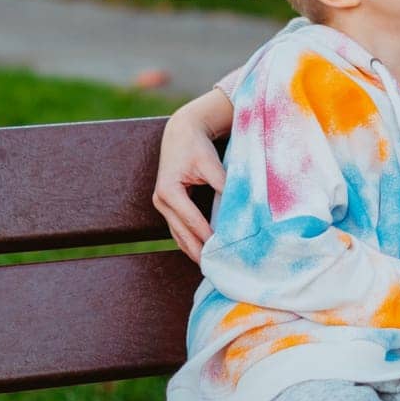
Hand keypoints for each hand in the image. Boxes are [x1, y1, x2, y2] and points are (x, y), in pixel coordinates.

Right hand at [153, 103, 228, 261]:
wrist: (181, 132)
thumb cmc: (196, 146)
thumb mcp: (210, 163)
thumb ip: (223, 184)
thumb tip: (239, 208)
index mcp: (169, 190)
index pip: (192, 221)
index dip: (208, 237)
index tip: (223, 251)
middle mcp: (161, 200)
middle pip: (182, 233)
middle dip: (199, 251)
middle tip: (217, 268)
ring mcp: (161, 204)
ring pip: (178, 235)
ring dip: (193, 250)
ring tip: (211, 266)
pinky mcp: (167, 205)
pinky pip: (178, 228)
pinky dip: (190, 240)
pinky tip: (202, 252)